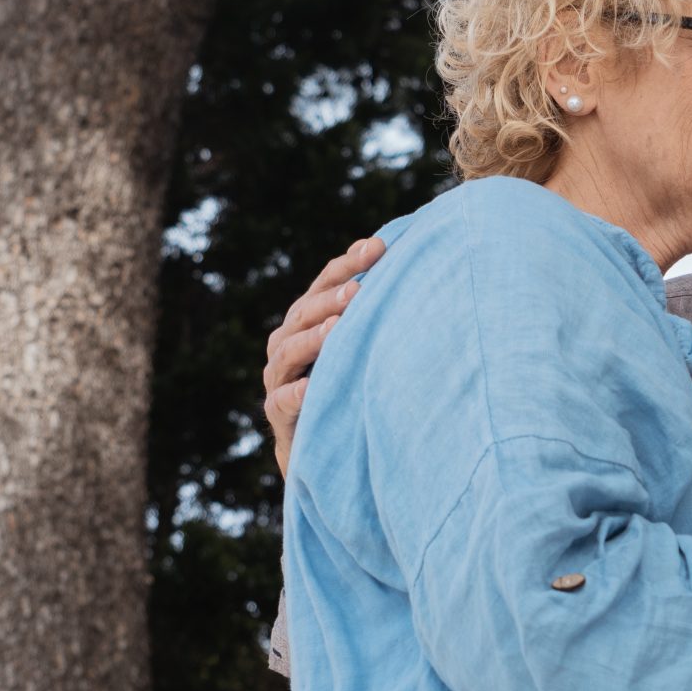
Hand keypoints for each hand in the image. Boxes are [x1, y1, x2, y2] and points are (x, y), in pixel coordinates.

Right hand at [262, 237, 384, 474]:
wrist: (323, 443)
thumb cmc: (348, 380)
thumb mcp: (360, 343)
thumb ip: (374, 309)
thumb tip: (414, 262)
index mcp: (307, 318)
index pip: (326, 283)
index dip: (350, 264)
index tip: (379, 247)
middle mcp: (286, 342)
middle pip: (305, 313)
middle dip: (331, 299)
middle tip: (359, 291)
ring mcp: (278, 378)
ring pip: (289, 352)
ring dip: (312, 339)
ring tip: (336, 329)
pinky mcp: (278, 414)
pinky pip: (282, 402)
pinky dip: (296, 394)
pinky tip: (310, 388)